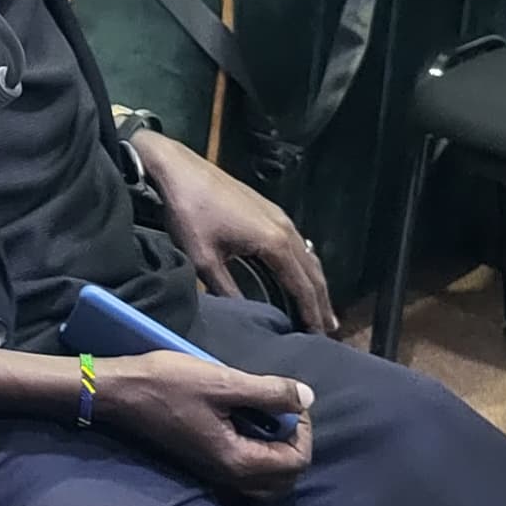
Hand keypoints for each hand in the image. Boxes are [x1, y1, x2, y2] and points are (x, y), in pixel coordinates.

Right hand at [93, 349, 314, 498]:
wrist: (118, 392)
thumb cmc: (167, 384)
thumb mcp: (222, 381)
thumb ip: (268, 392)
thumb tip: (307, 397)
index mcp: (237, 461)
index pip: (296, 460)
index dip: (303, 429)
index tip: (288, 399)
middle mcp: (228, 478)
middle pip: (285, 477)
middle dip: (293, 445)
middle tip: (281, 411)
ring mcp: (213, 475)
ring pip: (265, 480)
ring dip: (276, 452)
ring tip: (265, 418)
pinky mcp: (202, 466)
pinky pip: (245, 475)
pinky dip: (256, 456)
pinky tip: (243, 426)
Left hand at [133, 129, 337, 334]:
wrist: (177, 168)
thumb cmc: (188, 212)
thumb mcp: (203, 259)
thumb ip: (227, 290)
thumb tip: (245, 316)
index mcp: (274, 242)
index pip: (302, 286)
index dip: (311, 314)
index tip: (318, 337)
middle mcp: (285, 228)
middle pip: (312, 272)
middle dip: (321, 302)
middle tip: (328, 330)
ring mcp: (279, 216)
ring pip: (307, 256)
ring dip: (314, 283)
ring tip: (319, 309)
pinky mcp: (268, 209)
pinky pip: (297, 243)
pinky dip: (303, 265)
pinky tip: (298, 274)